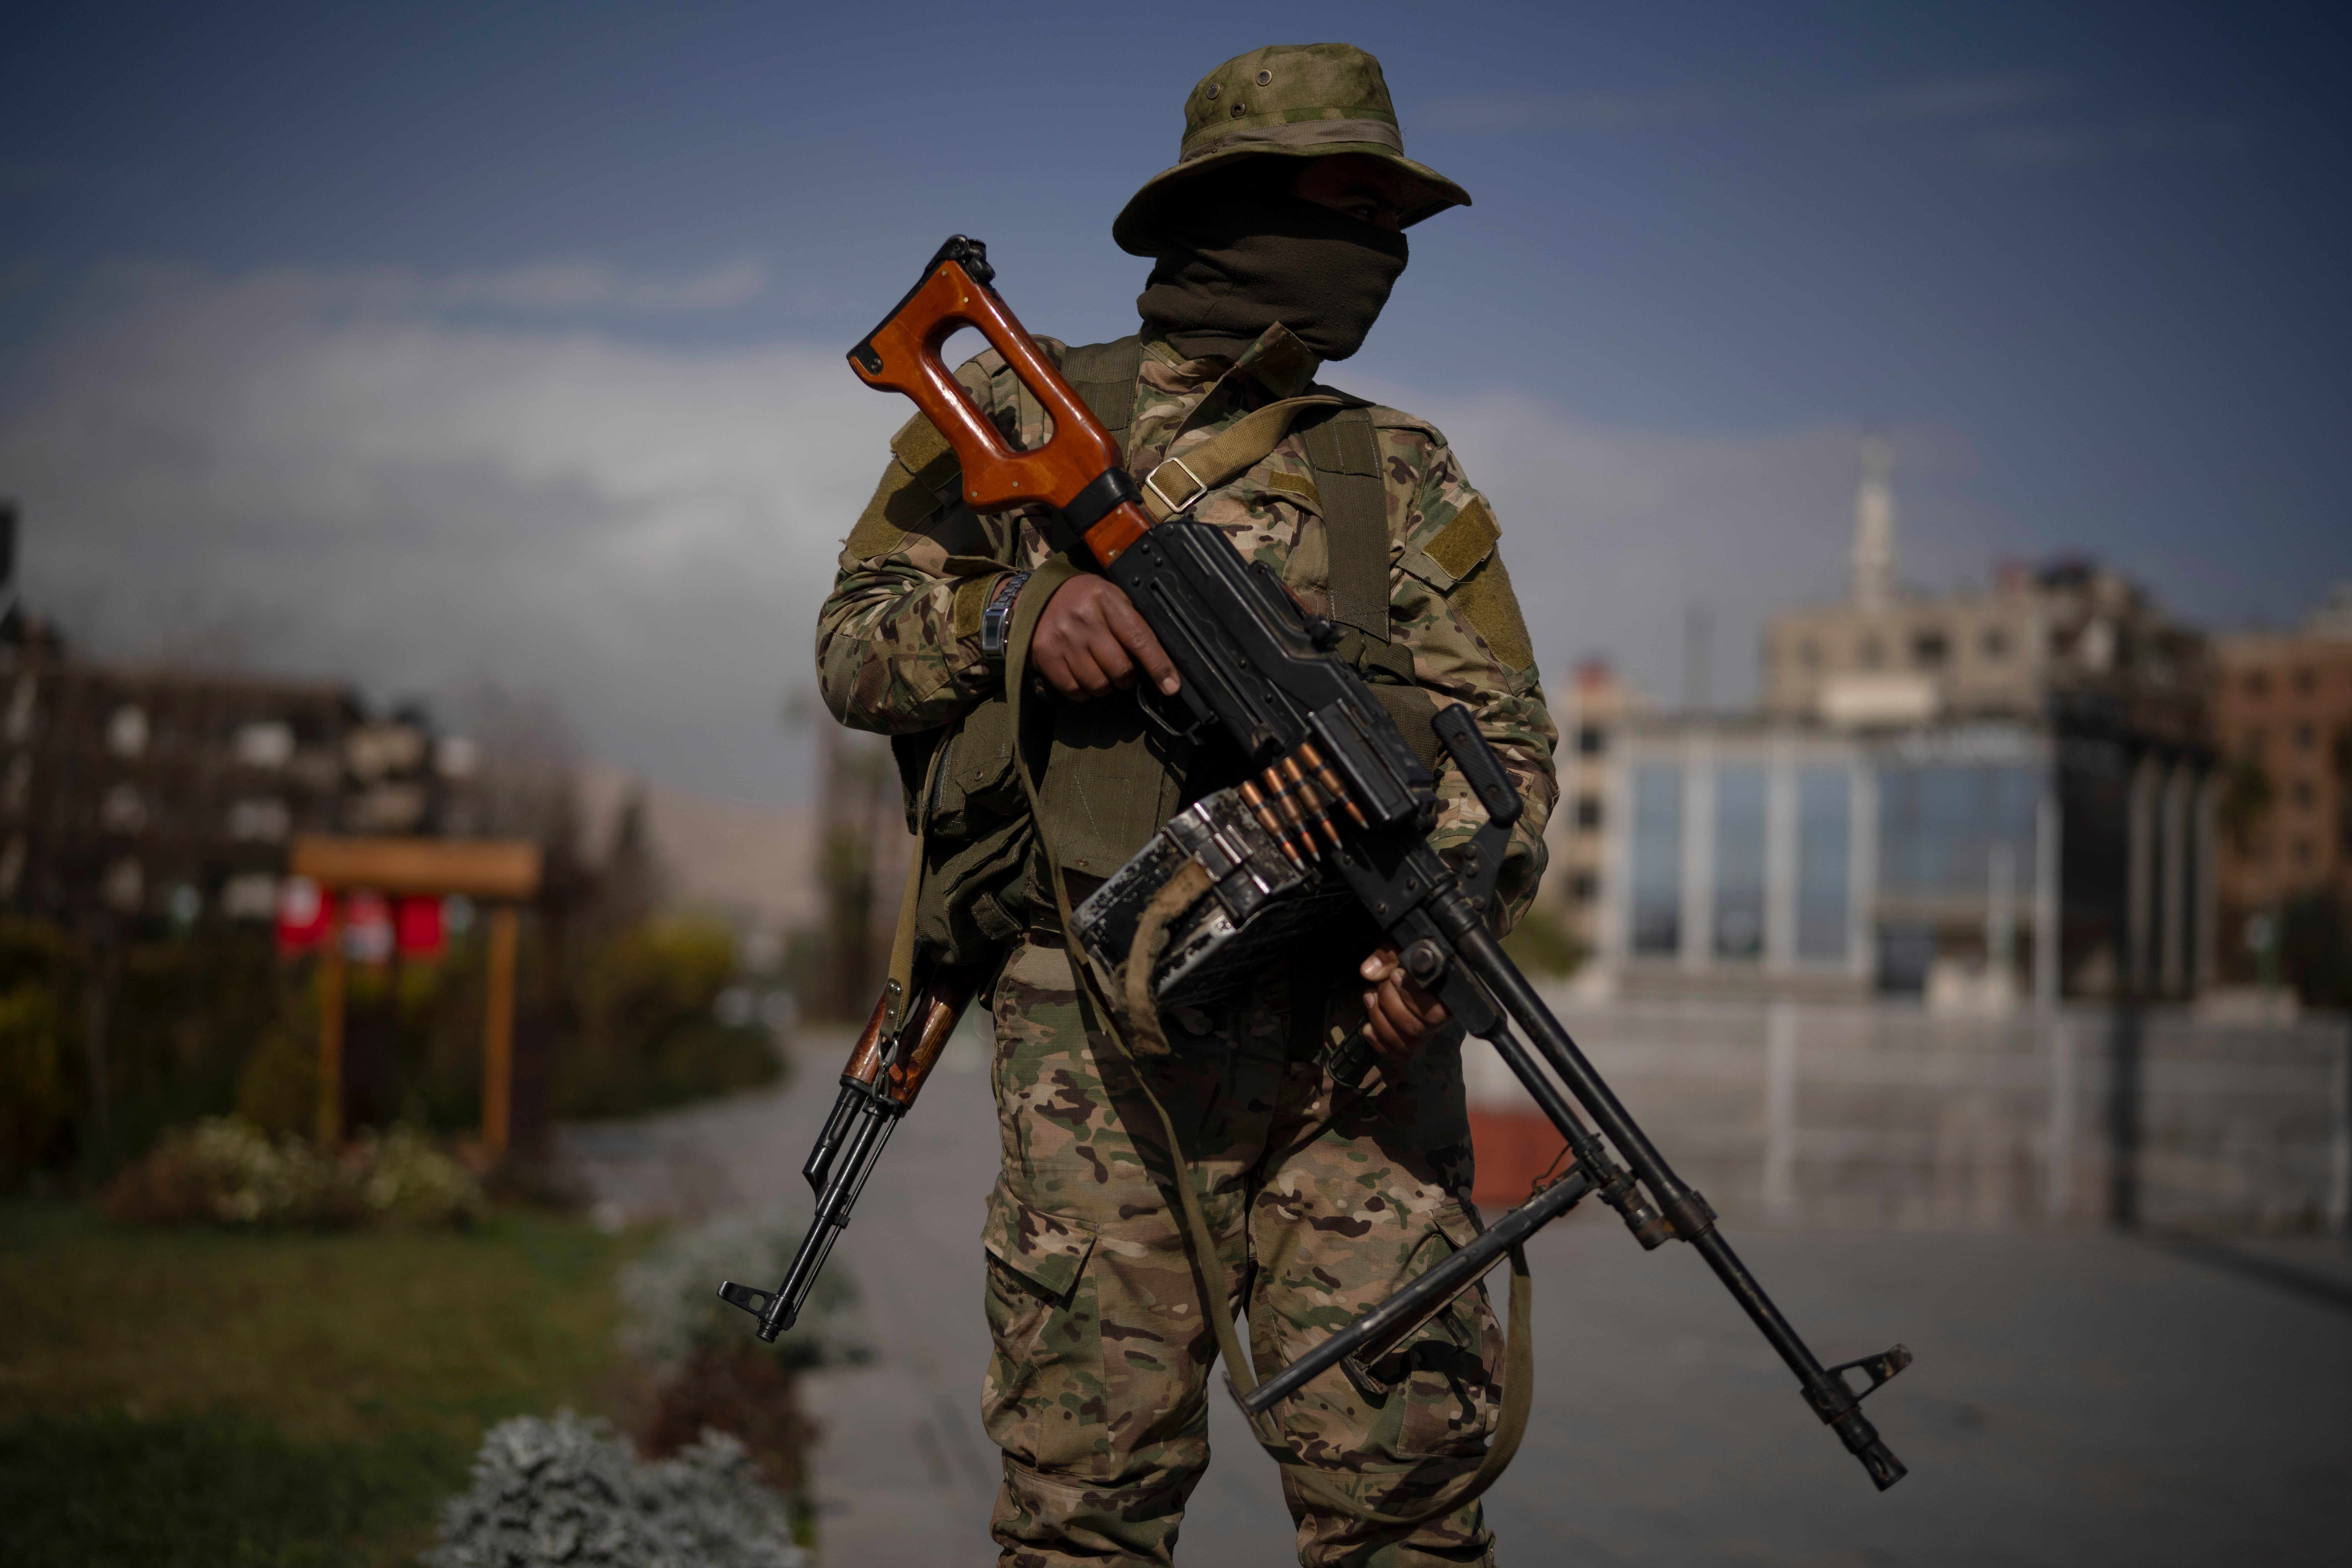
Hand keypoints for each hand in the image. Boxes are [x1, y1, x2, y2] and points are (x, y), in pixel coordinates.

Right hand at [1029, 576, 1180, 701]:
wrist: (1037, 597)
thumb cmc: (1084, 600)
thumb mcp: (1111, 597)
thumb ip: (1134, 622)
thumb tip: (1162, 659)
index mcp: (1107, 599)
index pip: (1140, 639)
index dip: (1159, 666)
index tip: (1171, 687)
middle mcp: (1084, 618)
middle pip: (1120, 669)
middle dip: (1128, 678)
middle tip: (1124, 671)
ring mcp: (1063, 639)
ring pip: (1099, 685)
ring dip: (1106, 686)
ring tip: (1102, 671)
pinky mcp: (1046, 656)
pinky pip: (1075, 691)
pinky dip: (1084, 691)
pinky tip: (1083, 675)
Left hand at [1358, 943, 1448, 1058]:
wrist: (1407, 961)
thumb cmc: (1407, 952)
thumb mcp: (1401, 943)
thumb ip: (1389, 954)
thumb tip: (1370, 972)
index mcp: (1448, 994)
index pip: (1436, 1010)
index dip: (1411, 994)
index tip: (1394, 975)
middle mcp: (1443, 1017)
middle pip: (1417, 1028)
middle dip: (1390, 1004)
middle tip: (1381, 984)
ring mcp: (1427, 1032)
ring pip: (1407, 1043)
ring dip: (1380, 1020)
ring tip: (1370, 997)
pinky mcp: (1413, 1040)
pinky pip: (1399, 1054)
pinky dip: (1379, 1043)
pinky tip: (1368, 1027)